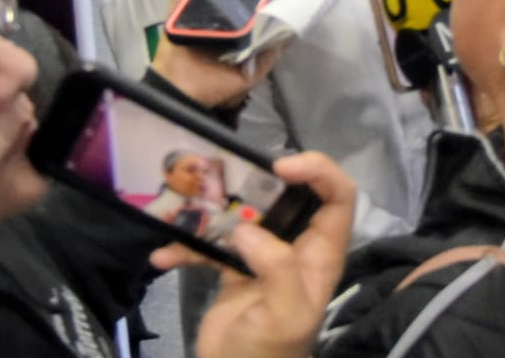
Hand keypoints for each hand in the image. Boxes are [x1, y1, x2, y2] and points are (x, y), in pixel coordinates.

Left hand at [149, 0, 285, 108]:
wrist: (178, 81)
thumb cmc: (179, 45)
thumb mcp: (179, 4)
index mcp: (232, 14)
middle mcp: (248, 28)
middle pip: (272, 4)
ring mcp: (257, 45)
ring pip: (280, 22)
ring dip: (291, 3)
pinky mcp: (262, 63)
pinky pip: (278, 46)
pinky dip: (288, 31)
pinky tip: (293, 13)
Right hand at [151, 152, 355, 357]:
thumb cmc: (268, 352)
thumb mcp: (285, 313)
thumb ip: (277, 267)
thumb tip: (246, 230)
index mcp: (321, 255)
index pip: (338, 197)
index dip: (319, 170)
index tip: (280, 165)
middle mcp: (297, 248)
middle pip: (290, 195)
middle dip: (259, 180)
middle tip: (227, 176)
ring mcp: (264, 256)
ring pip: (246, 214)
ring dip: (215, 210)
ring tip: (188, 205)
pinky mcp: (233, 267)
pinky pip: (211, 244)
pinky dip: (188, 248)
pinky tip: (165, 255)